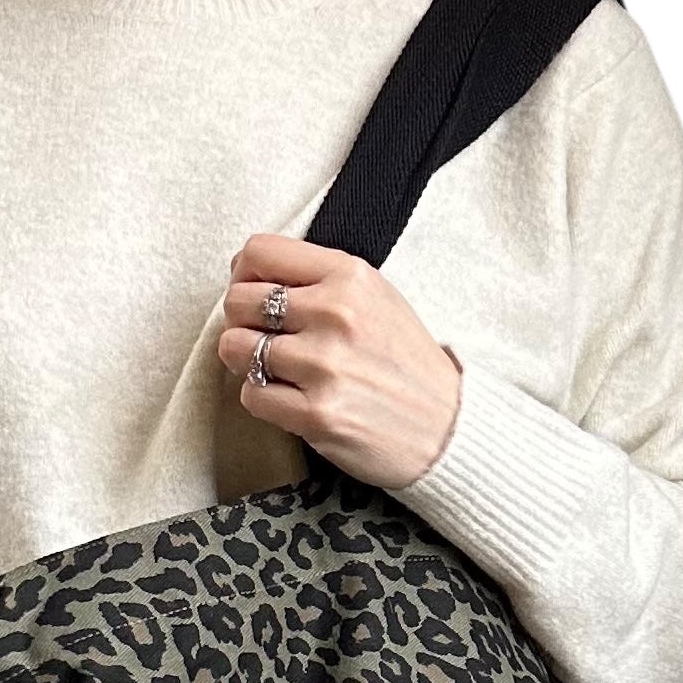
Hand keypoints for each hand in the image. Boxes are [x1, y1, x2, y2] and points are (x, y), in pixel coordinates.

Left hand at [219, 235, 461, 488]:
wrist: (447, 429)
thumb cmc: (406, 364)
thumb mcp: (376, 298)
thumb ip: (319, 280)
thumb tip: (251, 277)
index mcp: (349, 276)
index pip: (259, 252)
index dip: (242, 275)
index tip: (252, 296)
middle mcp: (334, 314)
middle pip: (238, 300)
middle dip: (241, 322)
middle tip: (262, 340)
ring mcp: (324, 365)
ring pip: (235, 347)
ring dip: (245, 362)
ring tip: (274, 370)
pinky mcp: (316, 414)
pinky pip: (251, 394)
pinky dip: (260, 397)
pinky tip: (287, 399)